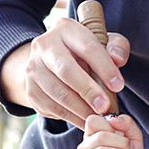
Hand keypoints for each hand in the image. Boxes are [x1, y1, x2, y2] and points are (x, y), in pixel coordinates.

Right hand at [0, 16, 128, 127]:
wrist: (51, 61)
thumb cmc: (84, 51)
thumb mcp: (103, 42)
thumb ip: (116, 47)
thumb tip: (118, 60)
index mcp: (65, 29)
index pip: (87, 48)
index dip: (104, 68)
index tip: (118, 86)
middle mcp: (44, 46)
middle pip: (66, 70)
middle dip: (88, 91)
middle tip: (105, 107)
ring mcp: (33, 68)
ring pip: (58, 93)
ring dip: (80, 109)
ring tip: (98, 117)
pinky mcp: (30, 89)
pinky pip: (51, 107)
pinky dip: (71, 117)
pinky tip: (85, 120)